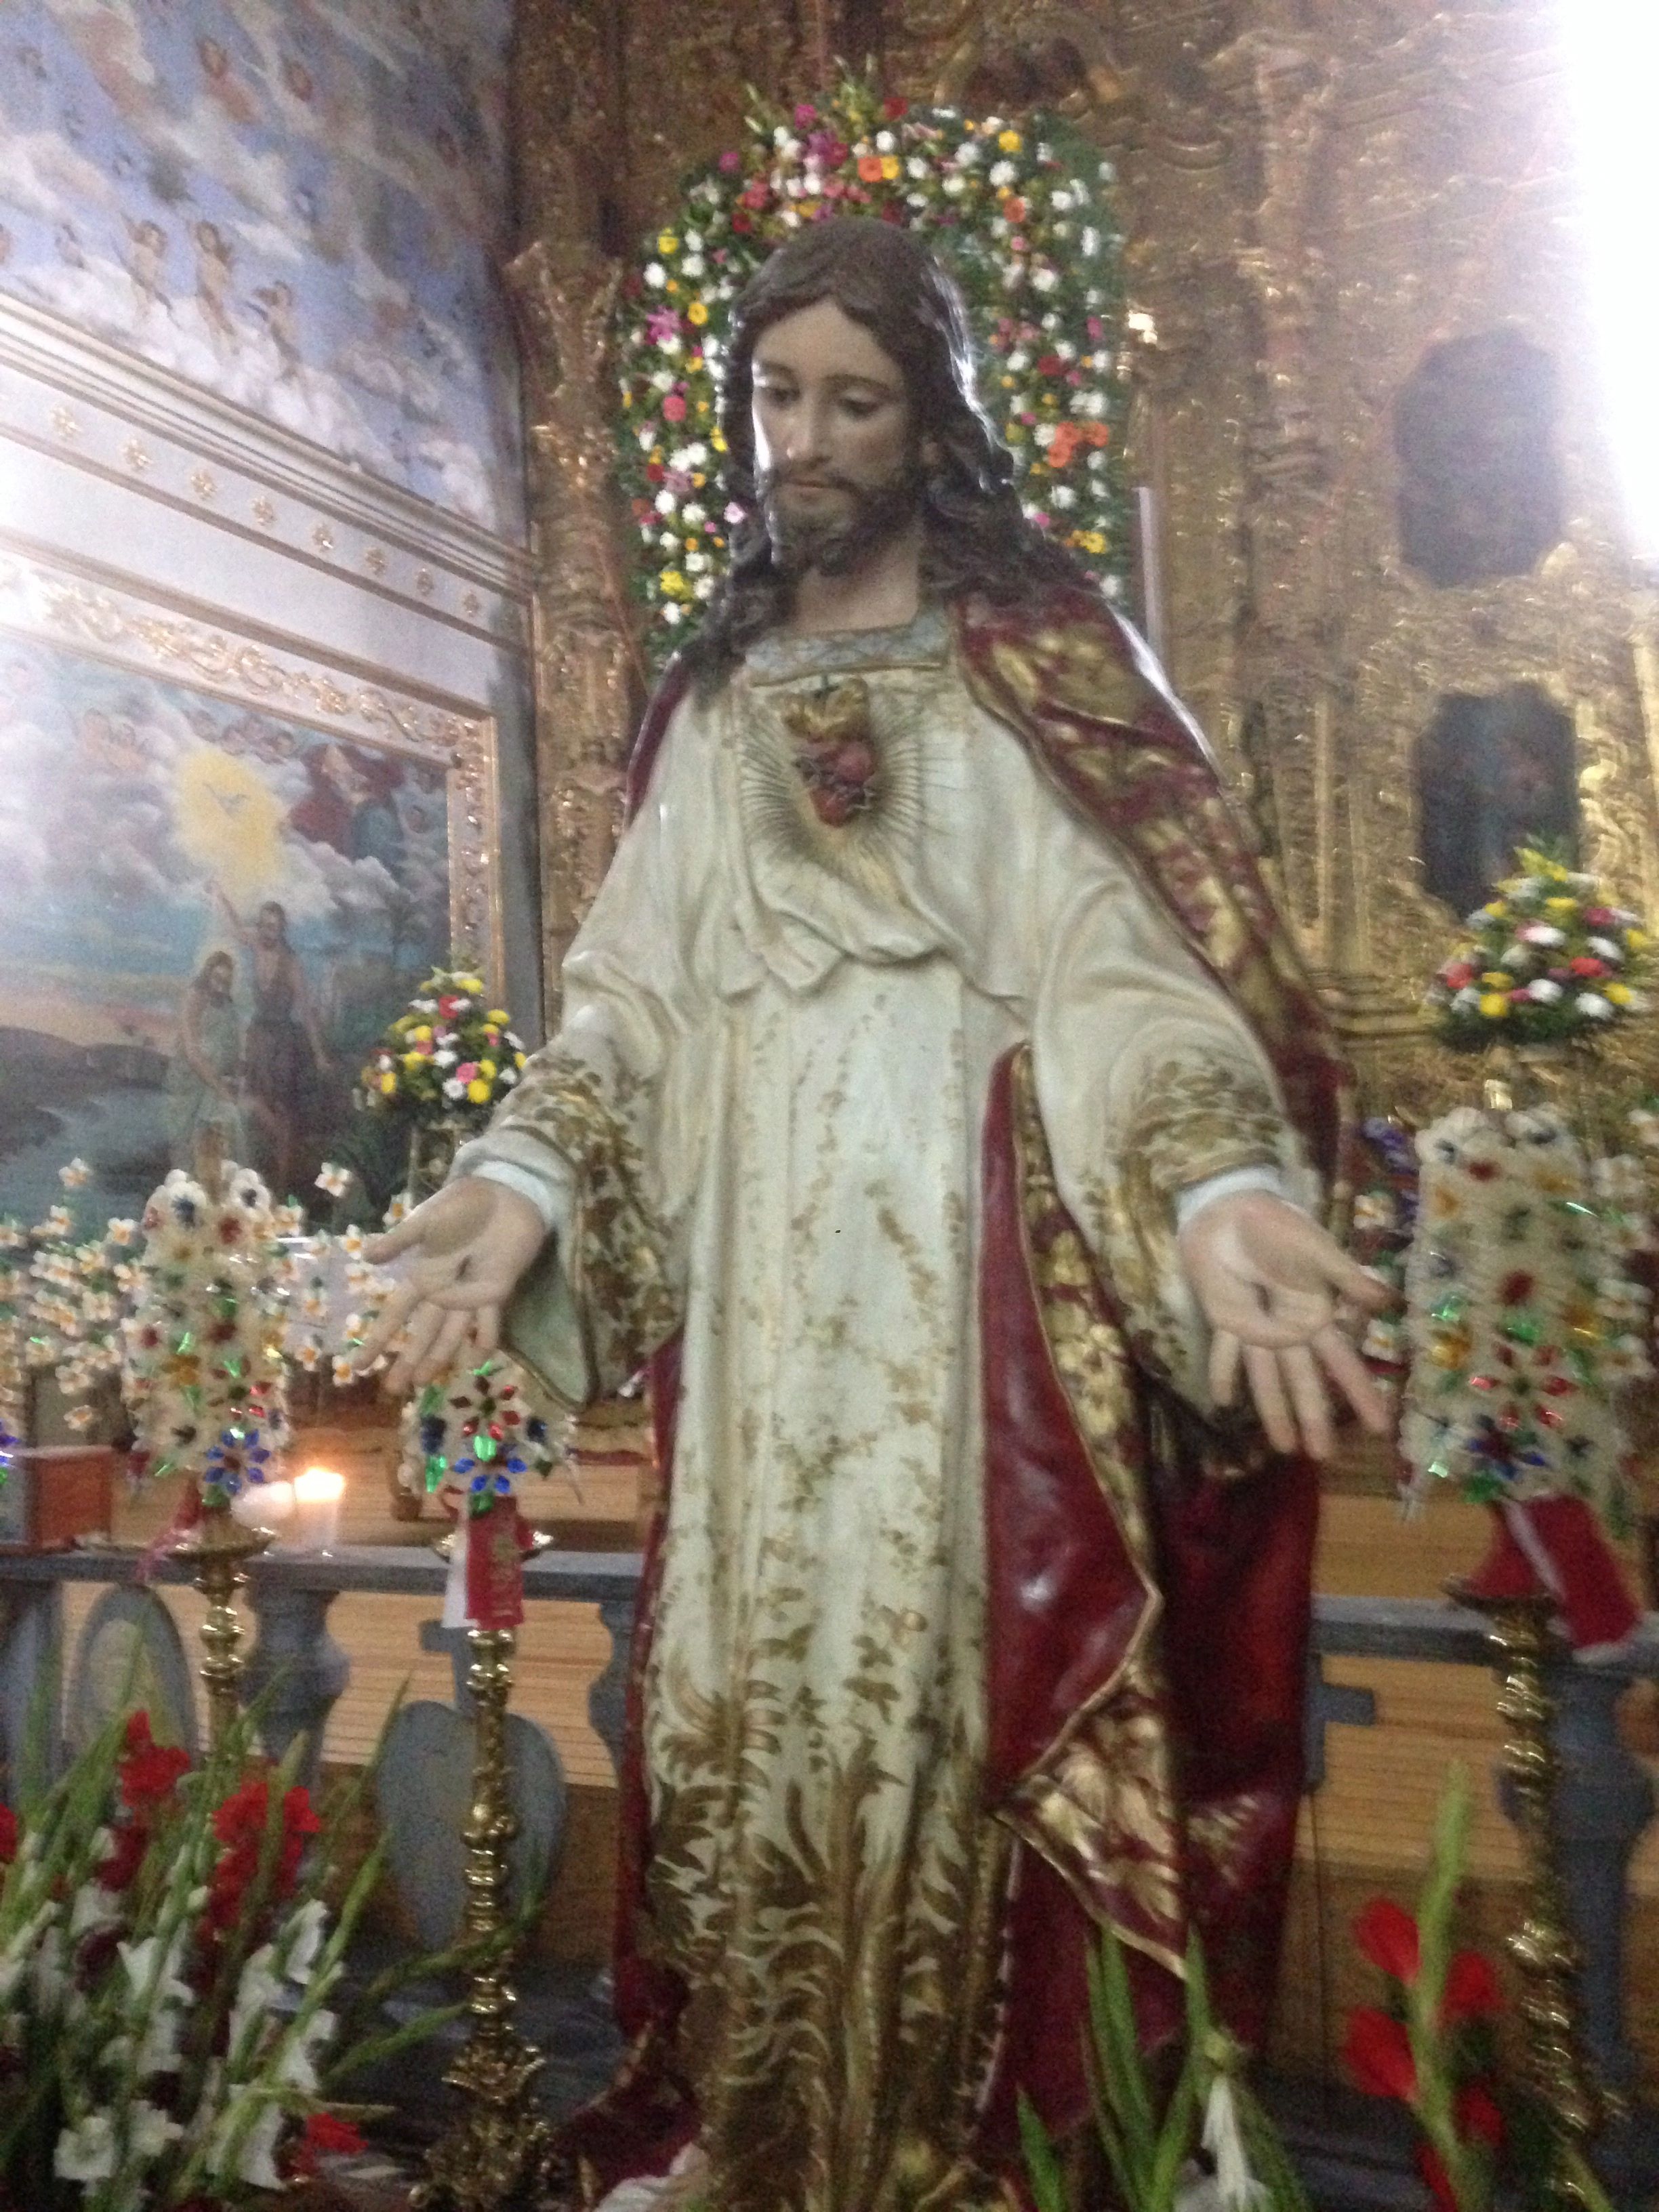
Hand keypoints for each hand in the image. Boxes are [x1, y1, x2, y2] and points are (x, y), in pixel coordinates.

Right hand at [357, 1177, 546, 1394]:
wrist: (506, 1194)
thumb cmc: (464, 1203)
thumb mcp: (427, 1219)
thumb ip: (401, 1239)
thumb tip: (368, 1257)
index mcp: (422, 1274)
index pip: (395, 1314)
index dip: (379, 1339)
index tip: (359, 1365)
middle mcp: (443, 1291)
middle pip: (421, 1333)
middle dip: (407, 1360)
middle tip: (392, 1391)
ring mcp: (470, 1295)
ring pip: (450, 1336)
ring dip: (437, 1359)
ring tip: (422, 1384)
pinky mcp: (497, 1293)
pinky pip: (489, 1324)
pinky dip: (483, 1342)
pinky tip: (474, 1362)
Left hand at [1176, 1190, 1390, 1459]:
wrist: (1230, 1209)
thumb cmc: (1278, 1225)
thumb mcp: (1316, 1249)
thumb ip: (1346, 1277)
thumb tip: (1386, 1300)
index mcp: (1316, 1314)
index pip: (1342, 1363)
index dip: (1359, 1394)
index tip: (1378, 1427)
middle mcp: (1289, 1329)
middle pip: (1304, 1381)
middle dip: (1314, 1417)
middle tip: (1323, 1457)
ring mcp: (1256, 1328)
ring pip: (1267, 1378)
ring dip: (1273, 1411)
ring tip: (1284, 1449)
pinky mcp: (1225, 1319)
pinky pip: (1225, 1353)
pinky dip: (1223, 1374)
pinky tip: (1223, 1402)